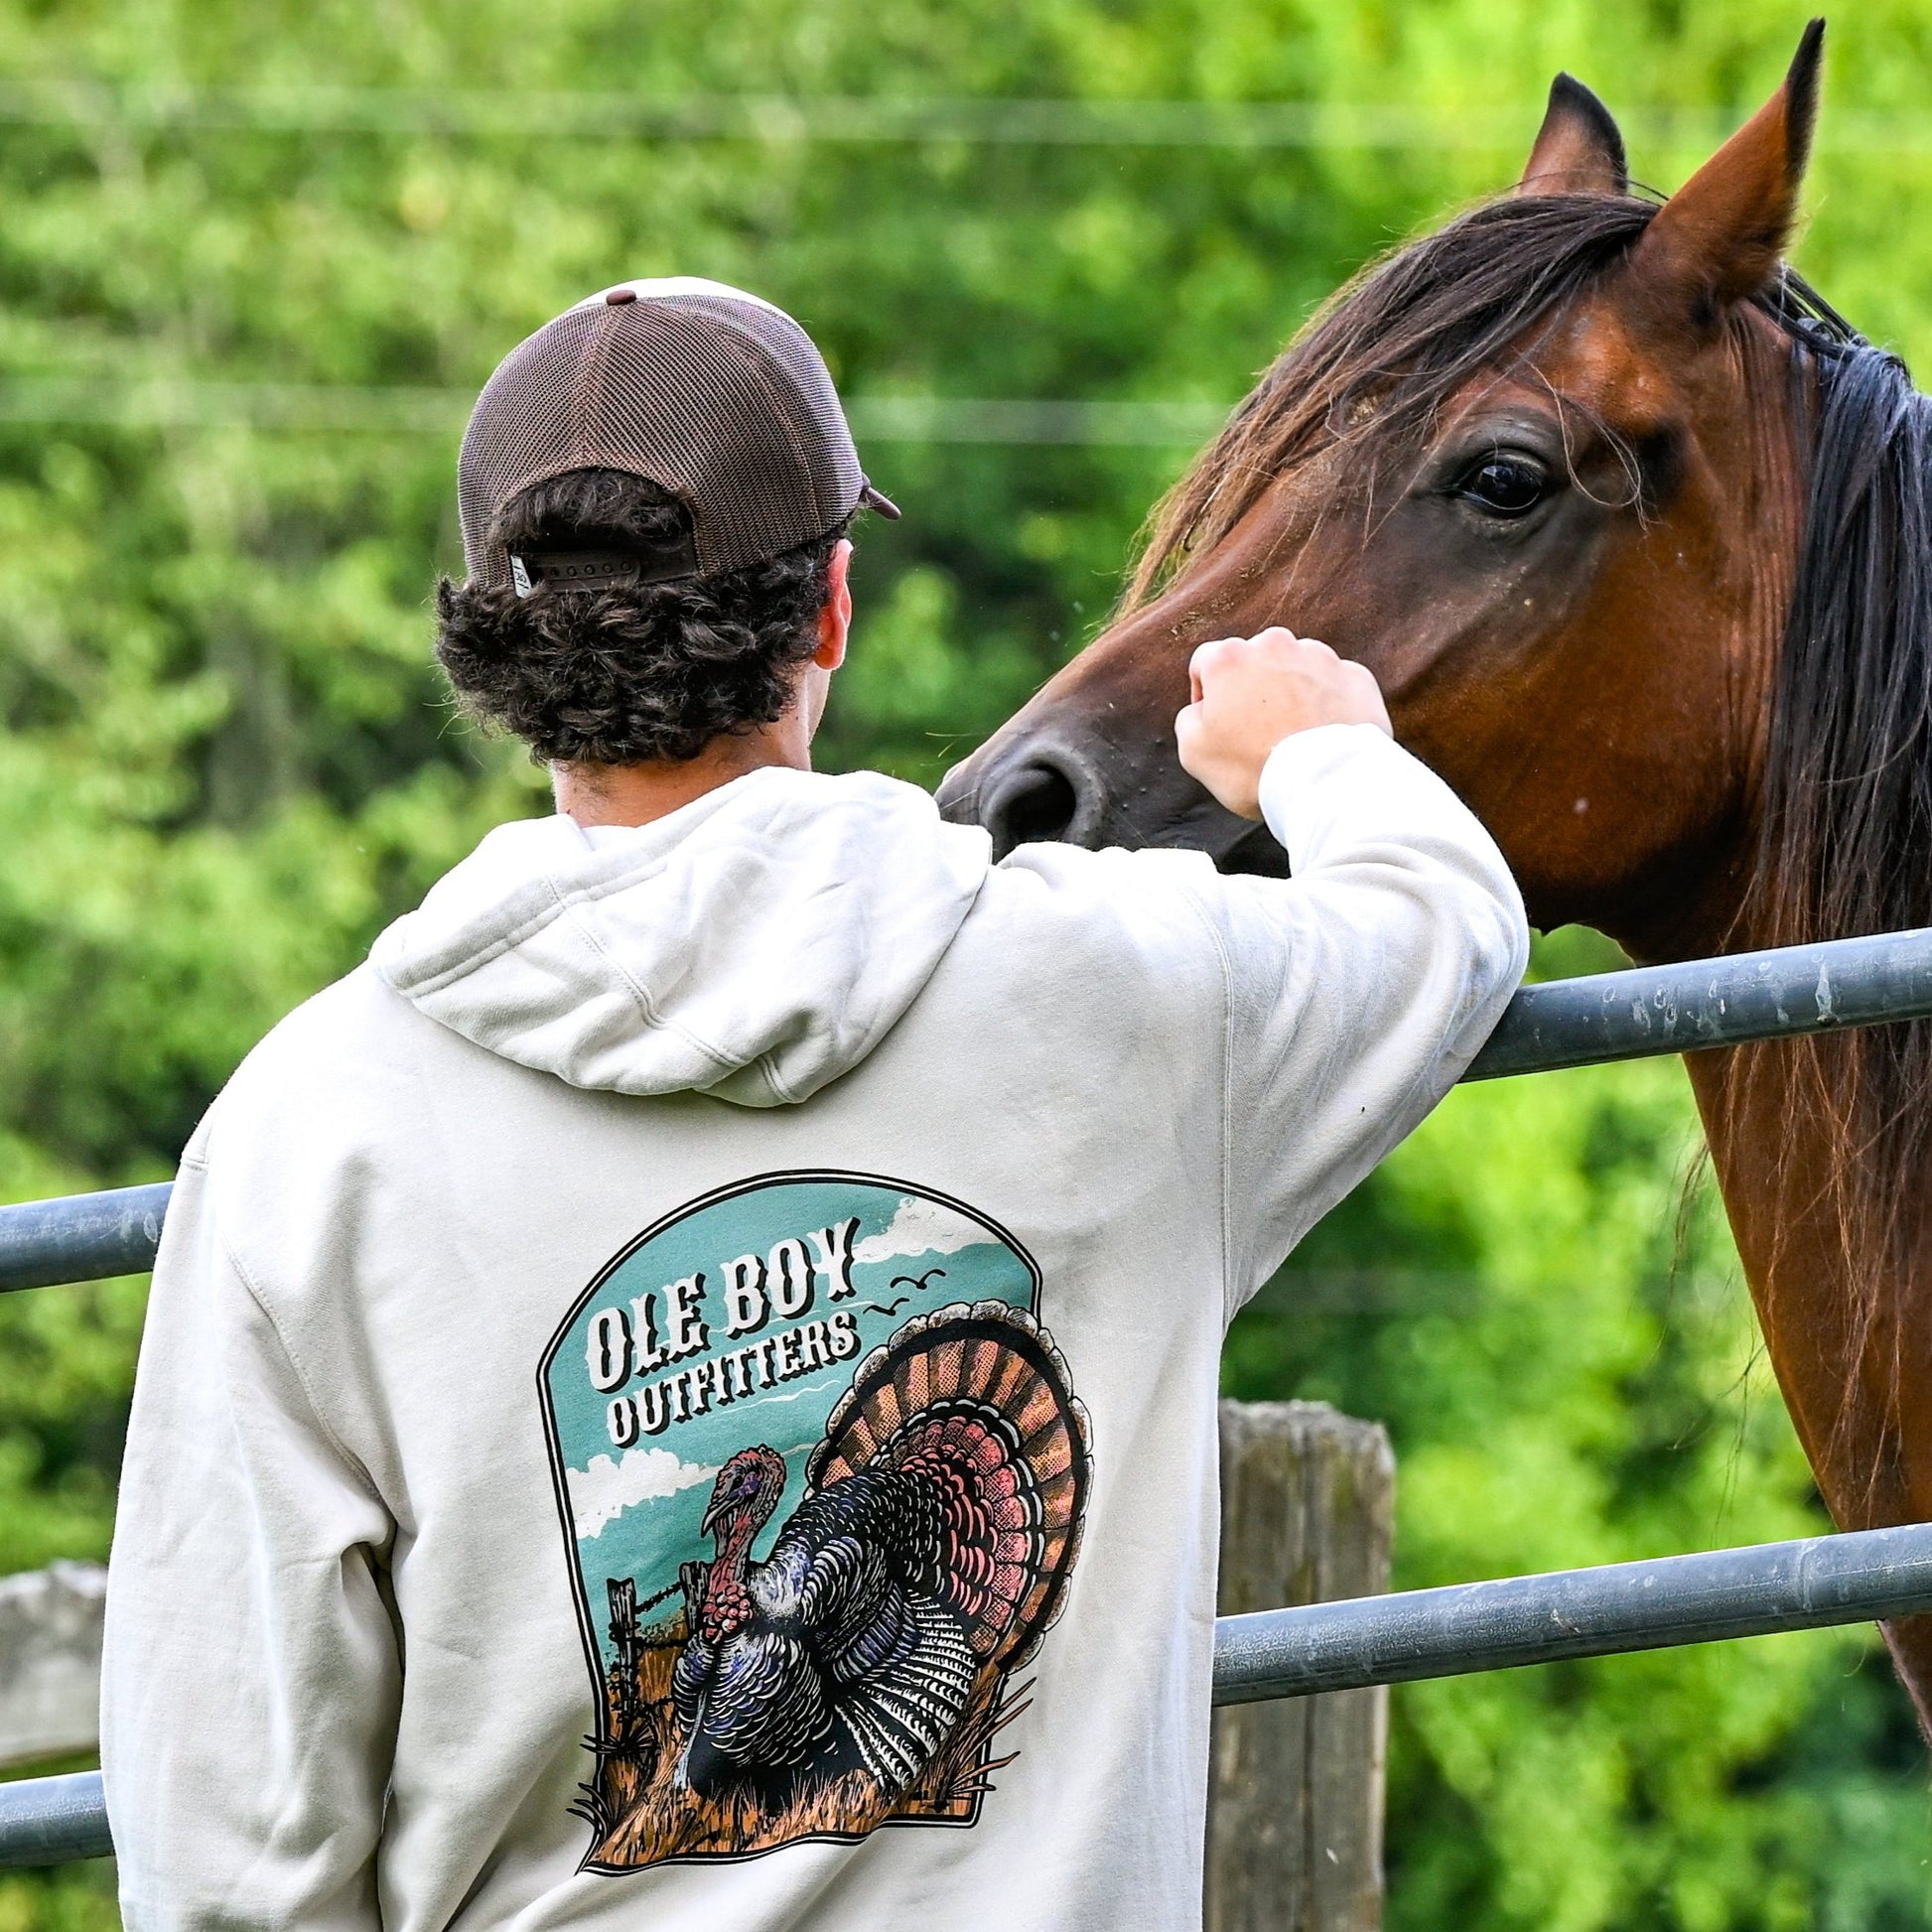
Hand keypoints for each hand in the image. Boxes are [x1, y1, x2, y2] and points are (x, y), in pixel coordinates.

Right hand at [1174, 627, 1390, 819]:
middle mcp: (1275, 644)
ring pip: (1297, 668)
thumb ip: (1189, 718)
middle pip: (1255, 660)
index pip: (1205, 662)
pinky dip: (1328, 703)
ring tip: (1294, 734)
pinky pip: (1334, 685)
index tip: (1216, 722)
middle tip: (1257, 731)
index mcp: (1230, 658)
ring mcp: (1320, 657)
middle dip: (1252, 688)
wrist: (1325, 782)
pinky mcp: (1355, 677)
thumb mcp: (1194, 751)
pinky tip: (1322, 734)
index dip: (1205, 693)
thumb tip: (1202, 709)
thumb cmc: (1253, 767)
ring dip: (1291, 692)